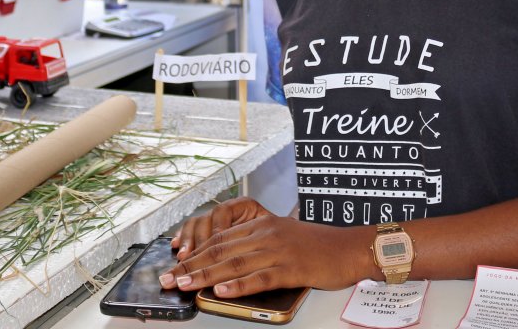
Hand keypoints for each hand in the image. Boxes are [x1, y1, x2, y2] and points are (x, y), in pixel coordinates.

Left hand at [160, 197, 367, 295]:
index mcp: (261, 225)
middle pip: (220, 250)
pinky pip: (260, 278)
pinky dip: (238, 286)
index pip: (219, 239)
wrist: (350, 248)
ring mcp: (278, 251)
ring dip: (204, 276)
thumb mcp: (281, 238)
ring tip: (184, 285)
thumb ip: (254, 247)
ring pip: (234, 264)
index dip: (193, 253)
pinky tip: (221, 292)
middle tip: (167, 279)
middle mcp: (266, 234)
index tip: (173, 266)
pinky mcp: (291, 268)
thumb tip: (221, 268)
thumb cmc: (316, 247)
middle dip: (190, 265)